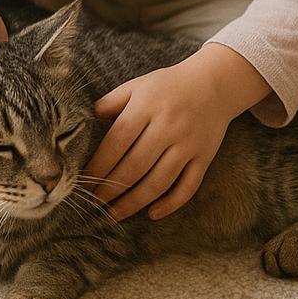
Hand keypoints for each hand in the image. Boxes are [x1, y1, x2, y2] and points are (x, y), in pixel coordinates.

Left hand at [82, 43, 268, 220]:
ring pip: (158, 182)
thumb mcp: (137, 86)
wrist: (213, 83)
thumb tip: (87, 120)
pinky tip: (152, 214)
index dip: (99, 165)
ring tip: (114, 215)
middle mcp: (167, 127)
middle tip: (93, 204)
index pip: (117, 142)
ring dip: (134, 202)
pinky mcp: (204, 158)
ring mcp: (187, 145)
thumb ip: (112, 102)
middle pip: (135, 166)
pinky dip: (171, 204)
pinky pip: (188, 187)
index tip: (83, 181)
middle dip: (111, 189)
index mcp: (146, 107)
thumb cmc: (167, 86)